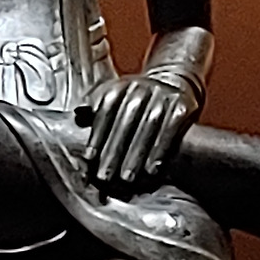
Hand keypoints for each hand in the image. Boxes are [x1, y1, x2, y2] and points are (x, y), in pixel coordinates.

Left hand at [76, 73, 198, 190]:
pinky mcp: (181, 106)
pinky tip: (152, 170)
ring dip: (137, 154)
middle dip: (114, 151)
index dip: (97, 135)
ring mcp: (162, 96)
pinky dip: (160, 150)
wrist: (173, 81)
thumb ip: (95, 107)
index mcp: (119, 87)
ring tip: (127, 178)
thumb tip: (77, 115)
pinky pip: (171, 129)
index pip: (105, 112)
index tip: (90, 159)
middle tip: (105, 176)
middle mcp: (140, 89)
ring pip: (148, 127)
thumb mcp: (114, 95)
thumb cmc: (136, 98)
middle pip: (125, 121)